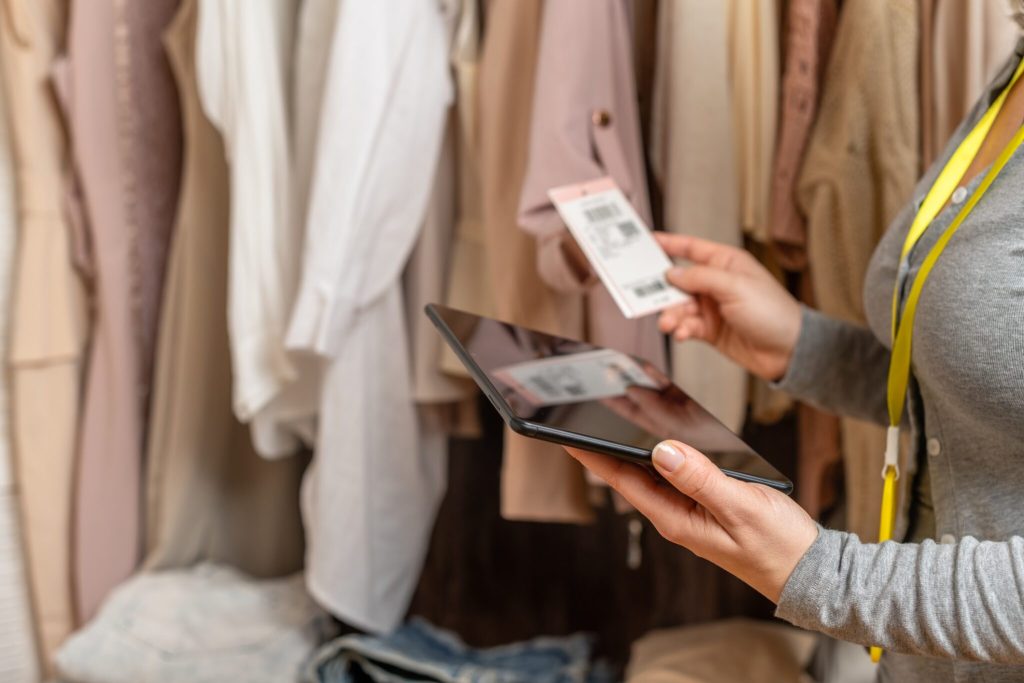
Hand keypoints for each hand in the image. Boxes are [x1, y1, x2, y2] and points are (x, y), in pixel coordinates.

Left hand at [565, 441, 818, 602]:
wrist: (810, 572)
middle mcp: (676, 515)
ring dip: (637, 447)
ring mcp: (690, 511)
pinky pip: (678, 474)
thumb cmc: (778, 547)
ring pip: (655, 472)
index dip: (593, 455)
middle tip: (587, 412)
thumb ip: (700, 478)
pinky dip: (668, 453)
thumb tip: (661, 451)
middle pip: (633, 474)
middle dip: (609, 445)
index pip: (623, 481)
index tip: (568, 433)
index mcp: (675, 518)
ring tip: (616, 416)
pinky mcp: (707, 505)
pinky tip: (665, 436)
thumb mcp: (739, 507)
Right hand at [654, 233, 801, 380]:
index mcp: (725, 263)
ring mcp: (712, 307)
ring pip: (679, 307)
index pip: (691, 248)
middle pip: (678, 281)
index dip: (669, 243)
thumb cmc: (773, 312)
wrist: (788, 351)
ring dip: (671, 315)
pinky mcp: (710, 329)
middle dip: (663, 291)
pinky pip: (686, 326)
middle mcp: (716, 283)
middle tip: (648, 298)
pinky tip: (684, 334)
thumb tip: (672, 273)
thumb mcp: (735, 286)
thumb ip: (700, 277)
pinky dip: (681, 330)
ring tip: (670, 323)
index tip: (647, 242)